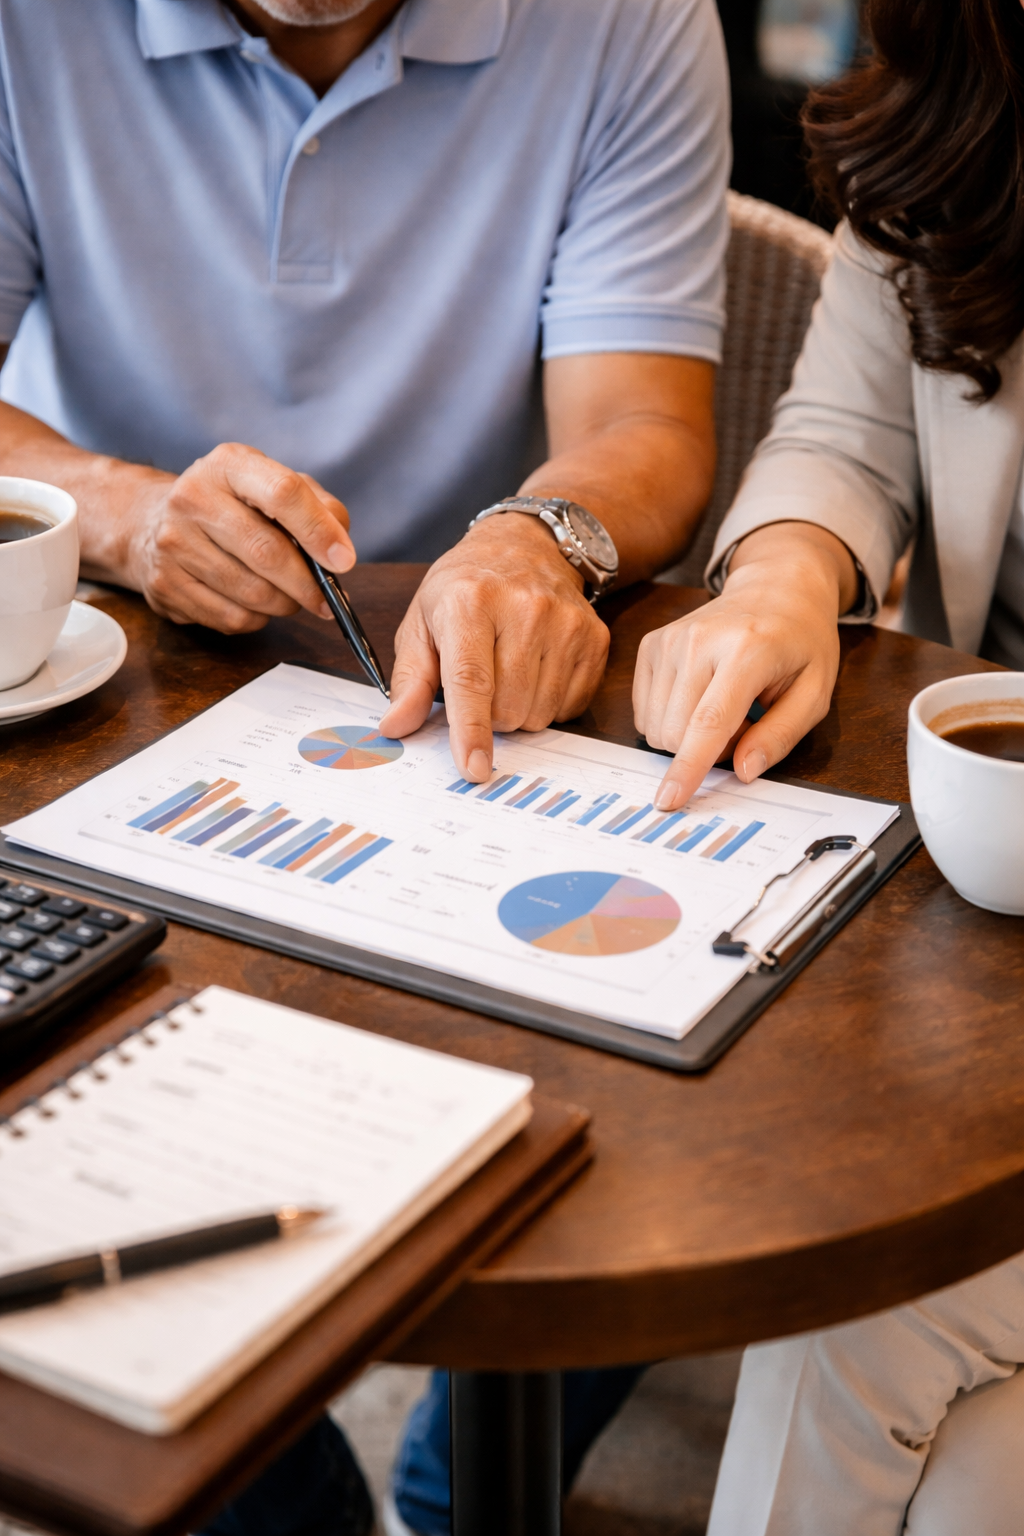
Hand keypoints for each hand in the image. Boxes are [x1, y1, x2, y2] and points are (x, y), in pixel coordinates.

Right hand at [114, 443, 354, 631]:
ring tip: (289, 597)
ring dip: (283, 604)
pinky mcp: (164, 584)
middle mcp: (193, 497)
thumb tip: (341, 549)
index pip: (282, 493)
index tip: (343, 561)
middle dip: (306, 583)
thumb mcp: (274, 487)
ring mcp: (173, 542)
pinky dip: (256, 619)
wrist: (156, 522)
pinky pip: (230, 617)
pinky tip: (256, 605)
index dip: (319, 531)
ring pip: (251, 593)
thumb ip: (318, 508)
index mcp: (229, 465)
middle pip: (267, 551)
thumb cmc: (234, 506)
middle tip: (324, 598)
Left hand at [379, 514, 609, 780]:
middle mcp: (524, 608)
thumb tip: (396, 726)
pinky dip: (549, 701)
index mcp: (469, 602)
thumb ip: (410, 679)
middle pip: (507, 709)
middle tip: (483, 680)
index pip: (471, 681)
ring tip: (510, 670)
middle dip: (489, 714)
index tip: (474, 768)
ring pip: (539, 713)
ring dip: (519, 709)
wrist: (526, 546)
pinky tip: (539, 668)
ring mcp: (566, 623)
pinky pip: (569, 706)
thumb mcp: (422, 622)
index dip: (471, 730)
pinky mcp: (595, 638)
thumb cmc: (465, 588)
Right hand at [633, 524, 857, 810]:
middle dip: (704, 750)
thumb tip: (743, 771)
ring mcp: (670, 640)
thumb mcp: (814, 692)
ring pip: (655, 725)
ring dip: (687, 735)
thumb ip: (781, 735)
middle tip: (741, 726)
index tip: (670, 800)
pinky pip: (645, 711)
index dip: (689, 767)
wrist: (775, 588)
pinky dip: (670, 718)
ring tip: (721, 707)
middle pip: (676, 731)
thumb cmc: (800, 643)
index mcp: (748, 650)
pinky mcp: (652, 644)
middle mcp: (700, 640)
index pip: (710, 721)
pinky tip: (697, 697)